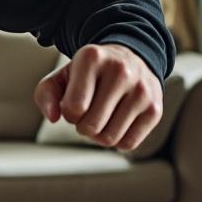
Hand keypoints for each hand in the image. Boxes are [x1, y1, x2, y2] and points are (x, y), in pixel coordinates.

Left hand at [33, 44, 162, 151]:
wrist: (130, 60)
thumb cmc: (88, 74)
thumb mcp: (62, 77)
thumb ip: (46, 95)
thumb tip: (54, 117)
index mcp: (92, 57)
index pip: (74, 107)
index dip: (68, 113)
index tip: (74, 103)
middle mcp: (121, 70)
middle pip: (91, 126)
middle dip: (82, 126)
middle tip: (88, 113)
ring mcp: (141, 90)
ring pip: (110, 138)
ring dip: (99, 135)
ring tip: (101, 117)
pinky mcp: (155, 108)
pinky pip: (128, 144)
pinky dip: (117, 140)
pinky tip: (117, 122)